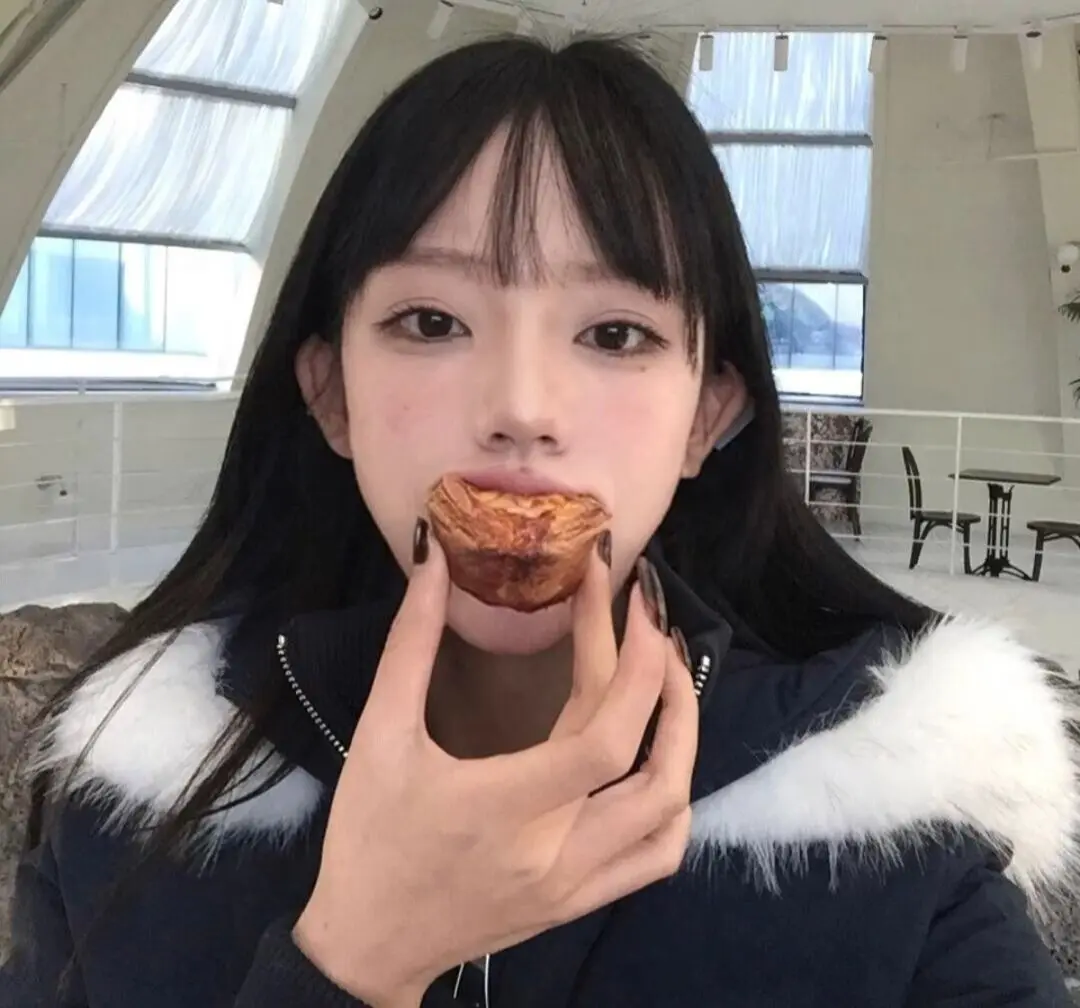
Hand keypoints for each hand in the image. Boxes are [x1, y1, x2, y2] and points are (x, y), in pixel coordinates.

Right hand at [293, 523, 698, 1006]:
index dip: (628, 659)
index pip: (604, 739)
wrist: (366, 948)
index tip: (622, 594)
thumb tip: (435, 559)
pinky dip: (674, 798)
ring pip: (669, 812)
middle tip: (648, 617)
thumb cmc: (367, 839)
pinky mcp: (582, 902)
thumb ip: (409, 645)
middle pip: (649, 766)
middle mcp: (555, 853)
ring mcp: (577, 885)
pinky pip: (658, 855)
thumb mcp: (378, 737)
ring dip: (682, 736)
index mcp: (503, 809)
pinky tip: (660, 755)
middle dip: (663, 677)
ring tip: (664, 674)